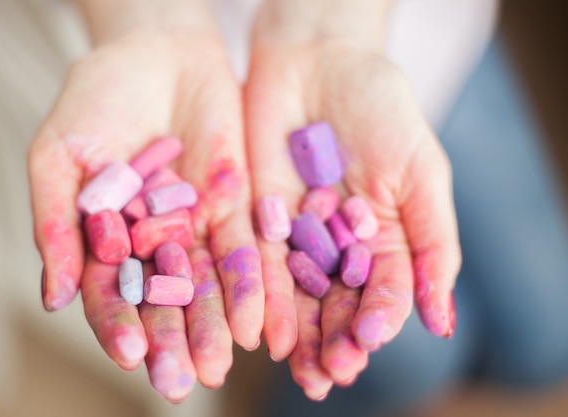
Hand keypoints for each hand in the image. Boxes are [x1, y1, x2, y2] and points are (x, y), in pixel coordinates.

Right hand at [28, 0, 262, 401]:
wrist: (154, 52)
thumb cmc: (95, 98)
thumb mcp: (59, 156)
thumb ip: (55, 223)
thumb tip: (52, 296)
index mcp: (107, 240)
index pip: (112, 294)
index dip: (119, 325)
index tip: (131, 355)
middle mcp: (154, 243)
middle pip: (165, 301)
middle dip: (173, 340)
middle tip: (182, 381)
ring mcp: (196, 226)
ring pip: (208, 284)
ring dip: (214, 324)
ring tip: (220, 363)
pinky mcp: (236, 205)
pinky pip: (245, 250)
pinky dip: (251, 285)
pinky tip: (256, 321)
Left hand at [245, 0, 459, 398]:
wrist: (319, 61)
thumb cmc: (380, 108)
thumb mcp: (420, 171)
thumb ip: (431, 242)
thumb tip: (440, 319)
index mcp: (384, 240)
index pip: (383, 293)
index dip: (377, 319)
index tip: (367, 339)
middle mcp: (339, 248)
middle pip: (338, 306)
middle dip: (336, 340)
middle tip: (331, 373)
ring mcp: (297, 238)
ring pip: (299, 297)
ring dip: (300, 336)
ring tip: (302, 368)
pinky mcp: (257, 220)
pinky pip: (260, 266)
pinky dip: (263, 298)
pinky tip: (264, 330)